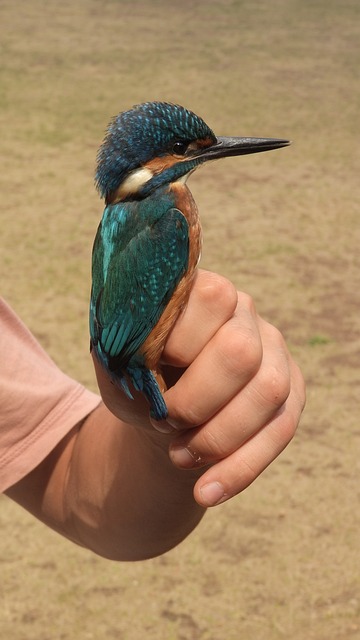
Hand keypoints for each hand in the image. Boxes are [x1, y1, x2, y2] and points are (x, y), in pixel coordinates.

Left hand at [93, 269, 304, 507]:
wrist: (162, 413)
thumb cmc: (139, 380)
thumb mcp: (118, 363)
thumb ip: (123, 347)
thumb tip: (136, 344)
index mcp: (203, 292)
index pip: (213, 298)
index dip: (180, 343)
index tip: (147, 376)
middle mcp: (246, 315)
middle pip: (241, 352)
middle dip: (197, 401)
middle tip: (164, 420)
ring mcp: (274, 352)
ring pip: (268, 393)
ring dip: (218, 438)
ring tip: (179, 458)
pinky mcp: (290, 392)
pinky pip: (281, 430)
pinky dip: (241, 468)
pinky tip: (206, 492)